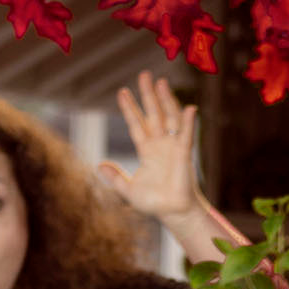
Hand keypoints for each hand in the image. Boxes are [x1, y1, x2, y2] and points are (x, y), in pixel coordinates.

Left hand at [98, 72, 200, 226]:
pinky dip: (188, 123)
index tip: (122, 92)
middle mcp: (160, 144)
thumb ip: (115, 178)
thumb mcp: (129, 190)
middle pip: (153, 114)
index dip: (130, 108)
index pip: (136, 124)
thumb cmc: (154, 203)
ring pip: (169, 117)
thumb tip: (99, 165)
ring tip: (160, 82)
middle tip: (144, 74)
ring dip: (166, 100)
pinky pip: (186, 136)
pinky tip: (189, 108)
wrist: (173, 213)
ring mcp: (173, 147)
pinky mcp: (184, 154)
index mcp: (147, 150)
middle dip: (148, 95)